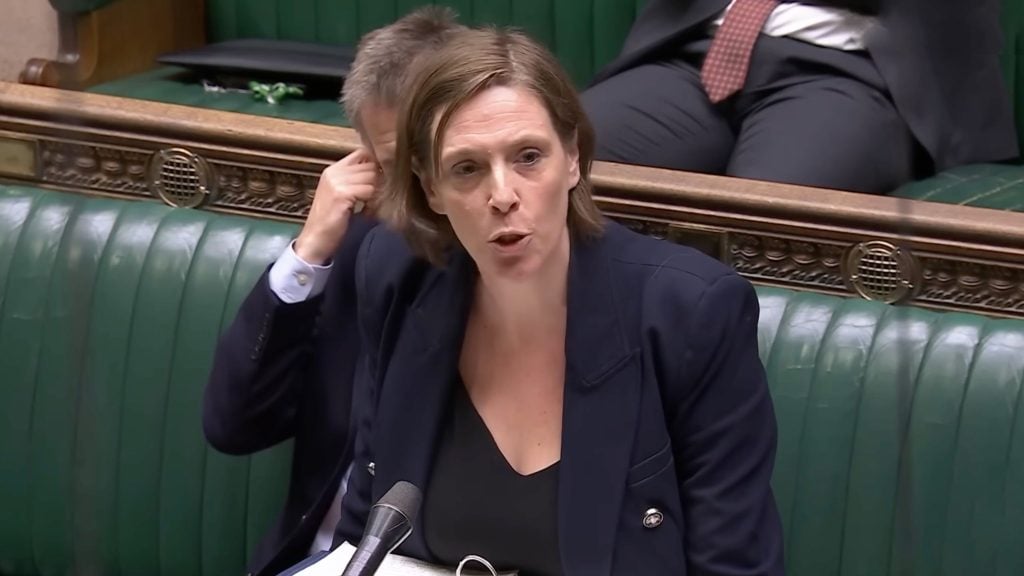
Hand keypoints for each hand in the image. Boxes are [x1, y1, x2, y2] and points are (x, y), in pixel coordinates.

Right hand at [294, 148, 379, 264]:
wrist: (314, 240)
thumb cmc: (330, 221)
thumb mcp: (341, 195)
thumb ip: (355, 181)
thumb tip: (380, 173)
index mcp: (333, 169)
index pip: (362, 154)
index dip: (375, 165)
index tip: (380, 181)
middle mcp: (334, 172)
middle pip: (370, 165)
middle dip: (379, 181)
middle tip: (376, 198)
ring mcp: (337, 182)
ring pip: (372, 177)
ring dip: (376, 192)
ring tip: (370, 206)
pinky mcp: (341, 194)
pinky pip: (368, 190)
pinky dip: (372, 202)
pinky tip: (366, 212)